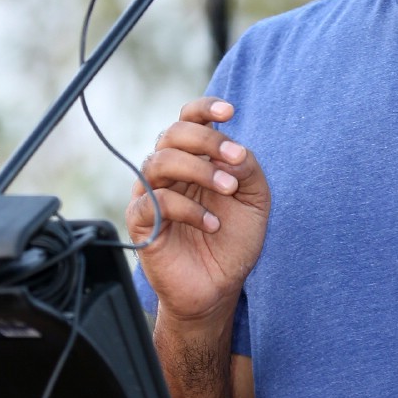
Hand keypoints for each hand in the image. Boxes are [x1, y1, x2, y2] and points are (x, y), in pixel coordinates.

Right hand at [126, 97, 269, 325]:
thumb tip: (234, 152)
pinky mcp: (141, 221)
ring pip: (160, 162)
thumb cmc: (233, 241)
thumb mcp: (255, 202)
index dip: (204, 109)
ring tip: (229, 191)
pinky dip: (188, 209)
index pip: (188, 121)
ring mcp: (152, 195)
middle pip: (172, 134)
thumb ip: (249, 171)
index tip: (230, 111)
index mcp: (194, 160)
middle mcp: (169, 172)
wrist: (219, 287)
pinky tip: (212, 224)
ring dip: (200, 171)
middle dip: (207, 141)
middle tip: (236, 160)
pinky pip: (154, 202)